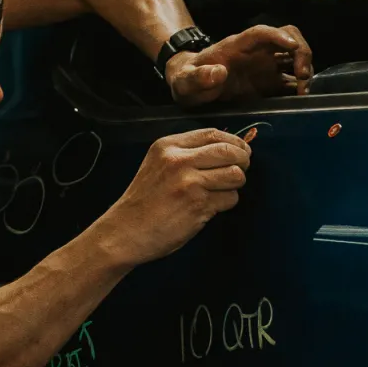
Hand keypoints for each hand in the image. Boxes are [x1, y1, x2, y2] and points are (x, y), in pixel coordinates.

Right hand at [97, 128, 249, 266]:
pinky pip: (230, 198)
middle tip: (240, 170)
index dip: (233, 142)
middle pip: (229, 151)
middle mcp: (179, 160)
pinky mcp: (198, 204)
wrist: (125, 232)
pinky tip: (209, 207)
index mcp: (168, 146)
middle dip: (243, 161)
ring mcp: (189, 182)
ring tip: (221, 191)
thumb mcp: (158, 165)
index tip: (241, 150)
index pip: (212, 133)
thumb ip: (186, 154)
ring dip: (235, 185)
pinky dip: (226, 203)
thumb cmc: (144, 202)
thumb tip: (227, 149)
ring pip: (235, 175)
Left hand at [166, 25, 313, 105]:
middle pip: (288, 37)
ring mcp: (265, 67)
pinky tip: (300, 101)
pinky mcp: (269, 84)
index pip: (261, 32)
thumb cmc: (187, 79)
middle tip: (301, 77)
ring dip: (305, 70)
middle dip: (301, 52)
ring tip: (302, 93)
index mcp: (237, 46)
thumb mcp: (186, 81)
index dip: (278, 35)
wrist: (191, 87)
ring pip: (295, 56)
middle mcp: (256, 52)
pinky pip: (291, 80)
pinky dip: (300, 88)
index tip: (291, 45)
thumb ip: (198, 77)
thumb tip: (218, 72)